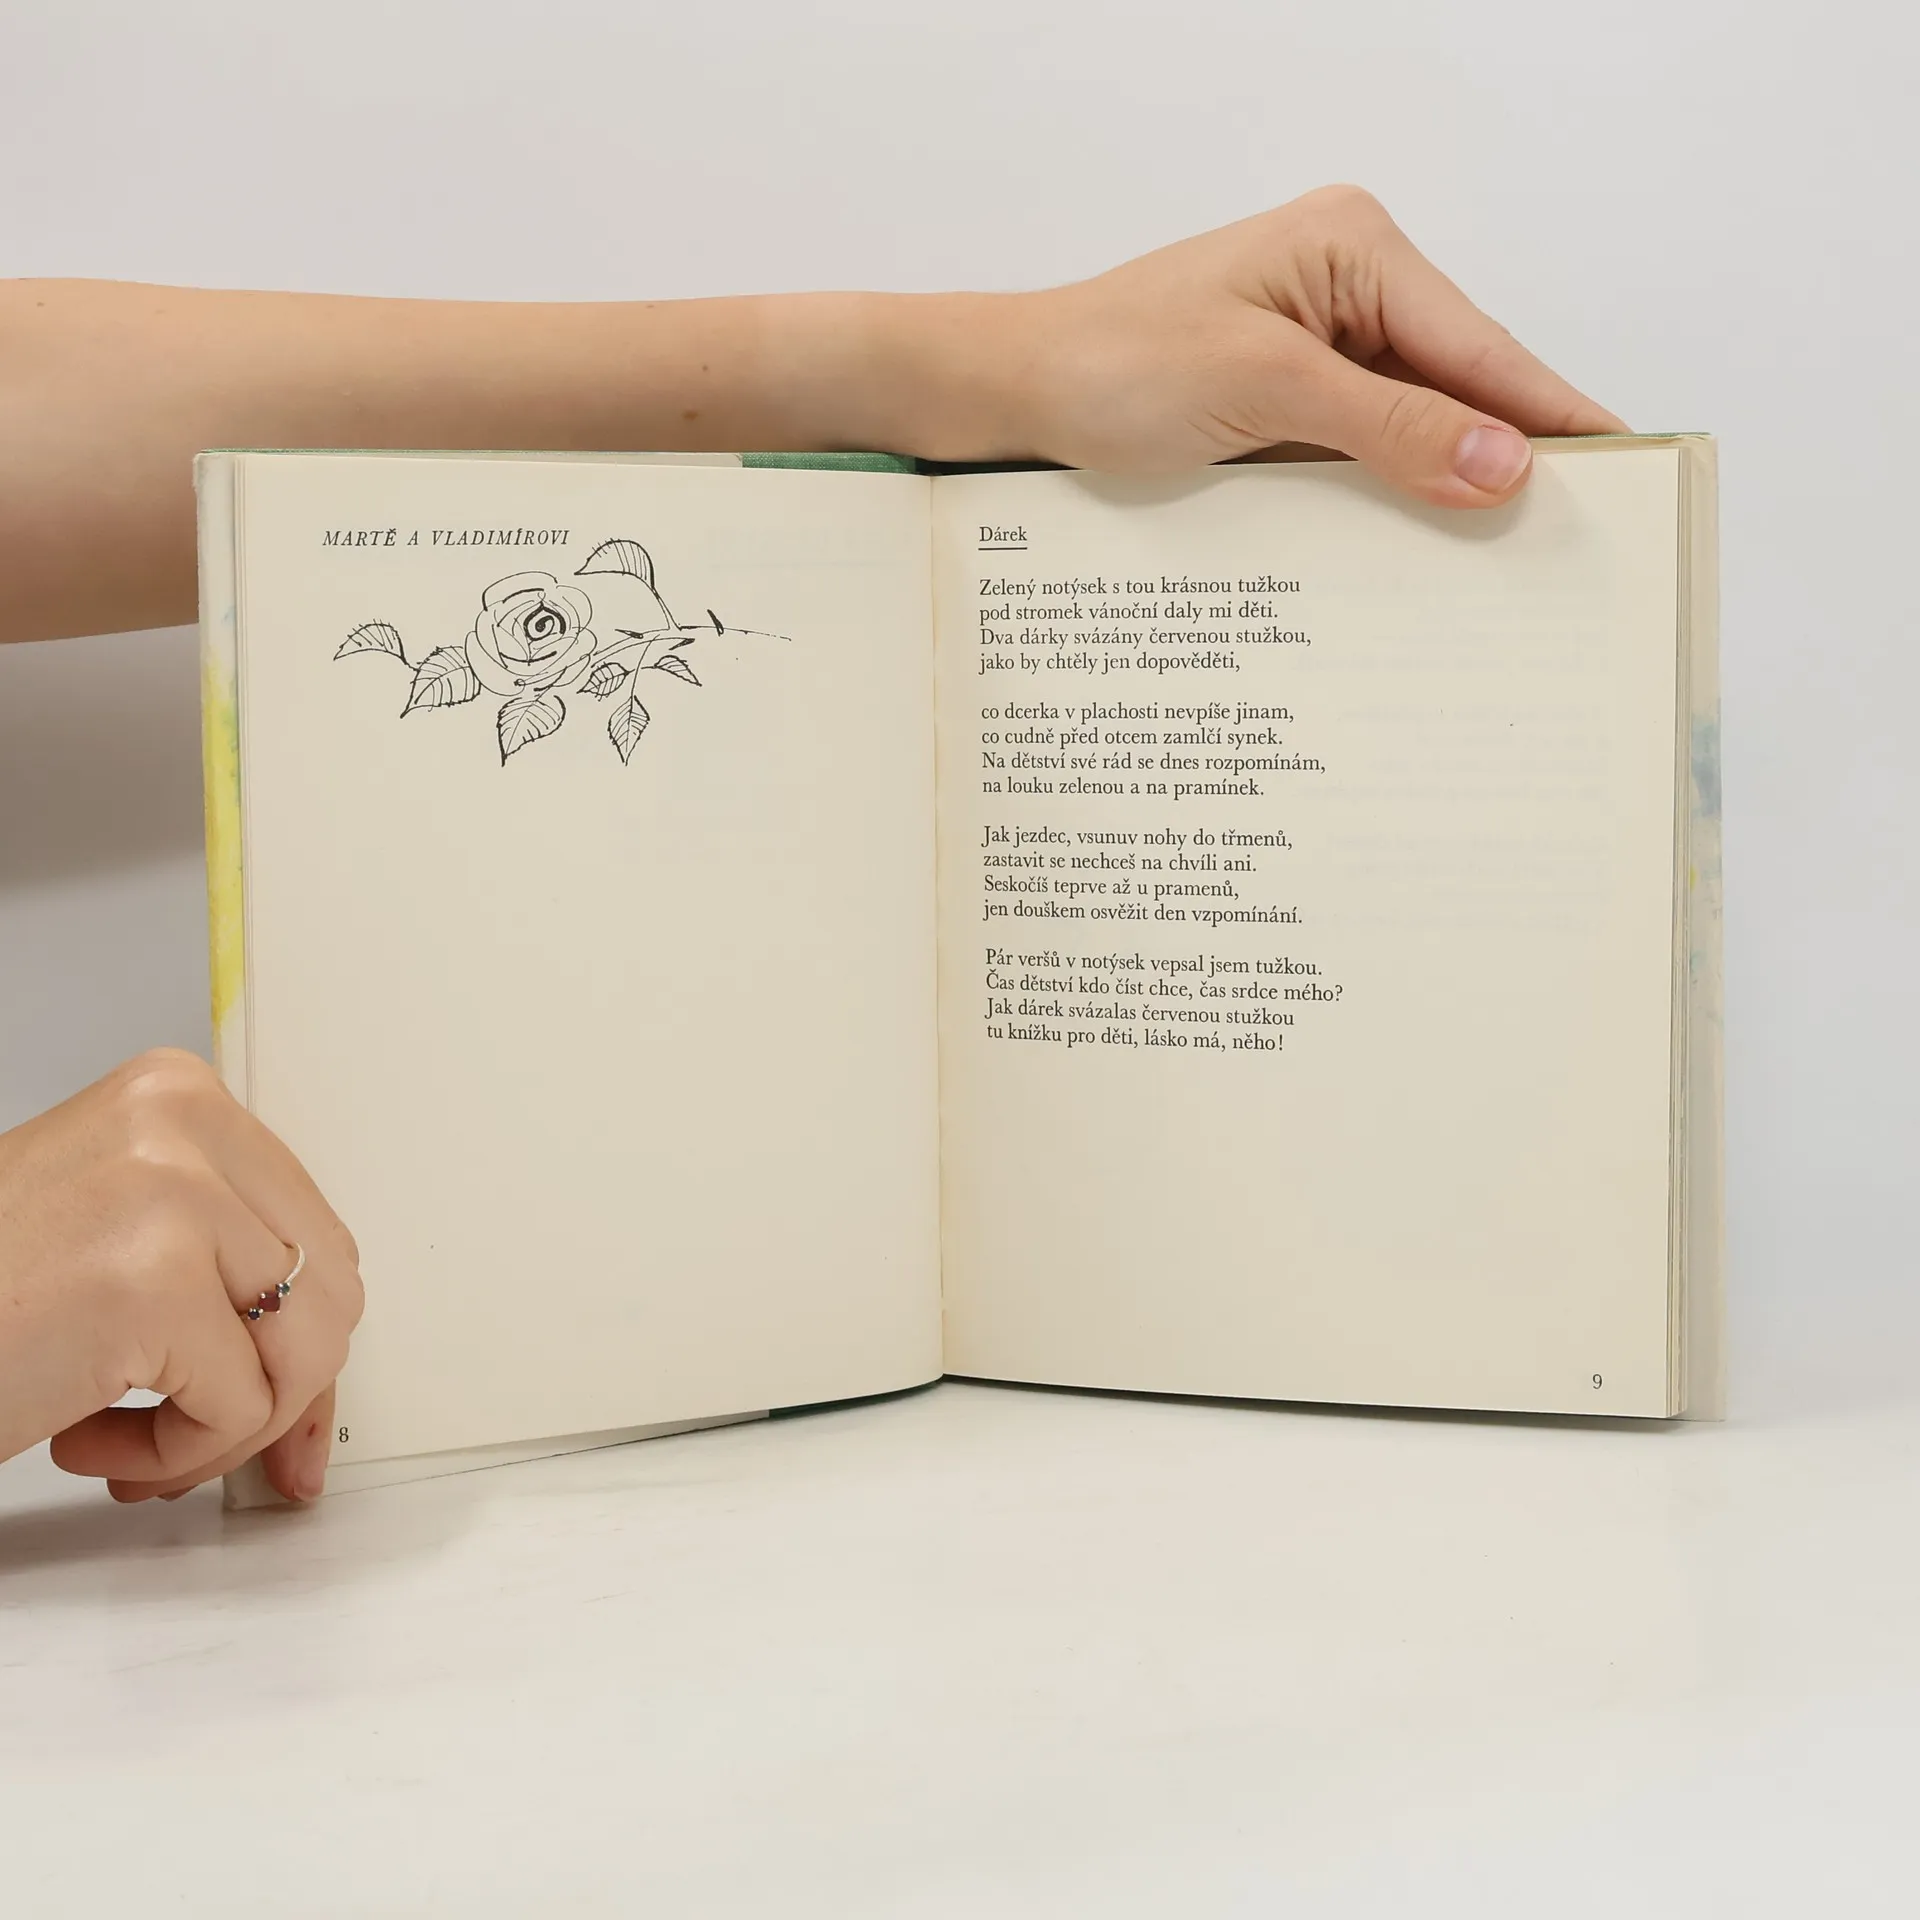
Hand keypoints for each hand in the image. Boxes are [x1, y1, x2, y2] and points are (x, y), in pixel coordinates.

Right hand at [0, 1049, 363, 1501]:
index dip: (303, 1337)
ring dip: (225, 1429)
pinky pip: (239, 1404)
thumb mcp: (119, 1242)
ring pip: (304, 1349)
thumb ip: (222, 1274)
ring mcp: (171, 1194)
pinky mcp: (148, 1282)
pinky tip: (87, 1443)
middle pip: (330, 1287)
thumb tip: (320, 1366)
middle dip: (278, 1389)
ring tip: (132, 1442)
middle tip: (195, 1435)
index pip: (314, 1232)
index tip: (276, 1403)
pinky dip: (177, 1455)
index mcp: (178, 1097)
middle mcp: (182, 1123)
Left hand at [929, 184, 1626, 504]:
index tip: (1625, 463)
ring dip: (1451, 487)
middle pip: (1456, 385)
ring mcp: (1318, 347)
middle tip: (1583, 535)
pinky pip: (1364, 453)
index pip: (1477, 344)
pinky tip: (1428, 549)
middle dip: (1509, 456)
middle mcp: (1347, 288)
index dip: (1550, 411)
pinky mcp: (1288, 402)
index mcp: (1354, 249)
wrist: (1016, 393)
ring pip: (1414, 426)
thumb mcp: (1262, 390)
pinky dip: (1393, 497)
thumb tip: (1504, 464)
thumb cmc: (1116, 365)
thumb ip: (1387, 427)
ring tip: (1520, 559)